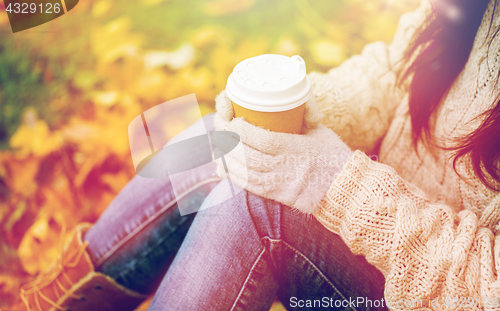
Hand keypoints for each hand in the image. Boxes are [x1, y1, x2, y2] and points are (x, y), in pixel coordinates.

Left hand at [212, 90, 352, 213]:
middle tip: (218, 125)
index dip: (239, 129)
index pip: (259, 138)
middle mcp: (282, 166)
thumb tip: (297, 94)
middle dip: (226, 139)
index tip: (230, 118)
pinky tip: (223, 168)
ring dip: (226, 157)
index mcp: (293, 148)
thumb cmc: (333, 156)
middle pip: (245, 154)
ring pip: (243, 170)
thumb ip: (306, 113)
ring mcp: (278, 183)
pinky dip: (233, 176)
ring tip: (217, 144)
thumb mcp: (320, 131)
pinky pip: (248, 186)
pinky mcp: (276, 195)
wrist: (345, 189)